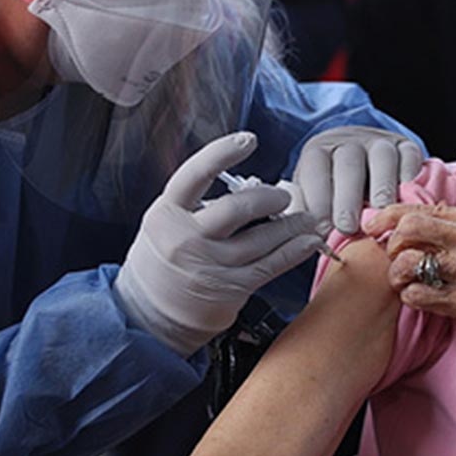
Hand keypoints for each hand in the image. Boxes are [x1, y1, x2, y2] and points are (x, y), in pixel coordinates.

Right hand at [116, 132, 327, 355]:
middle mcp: (186, 237)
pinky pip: (269, 265)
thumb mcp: (166, 224)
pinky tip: (307, 242)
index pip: (196, 173)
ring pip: (260, 239)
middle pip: (237, 209)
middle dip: (268, 199)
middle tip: (284, 196)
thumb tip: (249, 187)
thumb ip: (197, 204)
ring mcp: (209, 264)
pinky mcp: (229, 288)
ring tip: (306, 219)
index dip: (224, 152)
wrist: (148, 315)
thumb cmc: (162, 260)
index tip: (248, 140)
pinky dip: (293, 252)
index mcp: (167, 212)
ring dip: (291, 226)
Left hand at [292, 127, 423, 233]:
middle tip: (347, 228)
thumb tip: (299, 236)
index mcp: (319, 152)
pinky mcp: (406, 146)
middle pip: (348, 165)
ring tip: (380, 213)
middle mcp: (349, 142)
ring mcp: (380, 142)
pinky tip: (406, 198)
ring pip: (381, 158)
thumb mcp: (311, 194)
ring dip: (381, 187)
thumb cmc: (333, 188)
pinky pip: (410, 157)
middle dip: (347, 198)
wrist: (363, 158)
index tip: (321, 230)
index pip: (315, 170)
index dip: (317, 200)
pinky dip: (409, 177)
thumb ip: (303, 211)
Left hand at [364, 203, 455, 363]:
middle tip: (392, 254)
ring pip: (409, 261)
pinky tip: (417, 297)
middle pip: (410, 228)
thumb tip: (424, 217)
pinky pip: (418, 294)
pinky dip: (410, 296)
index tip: (373, 222)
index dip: (390, 214)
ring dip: (397, 272)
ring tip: (403, 279)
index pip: (425, 207)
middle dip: (391, 241)